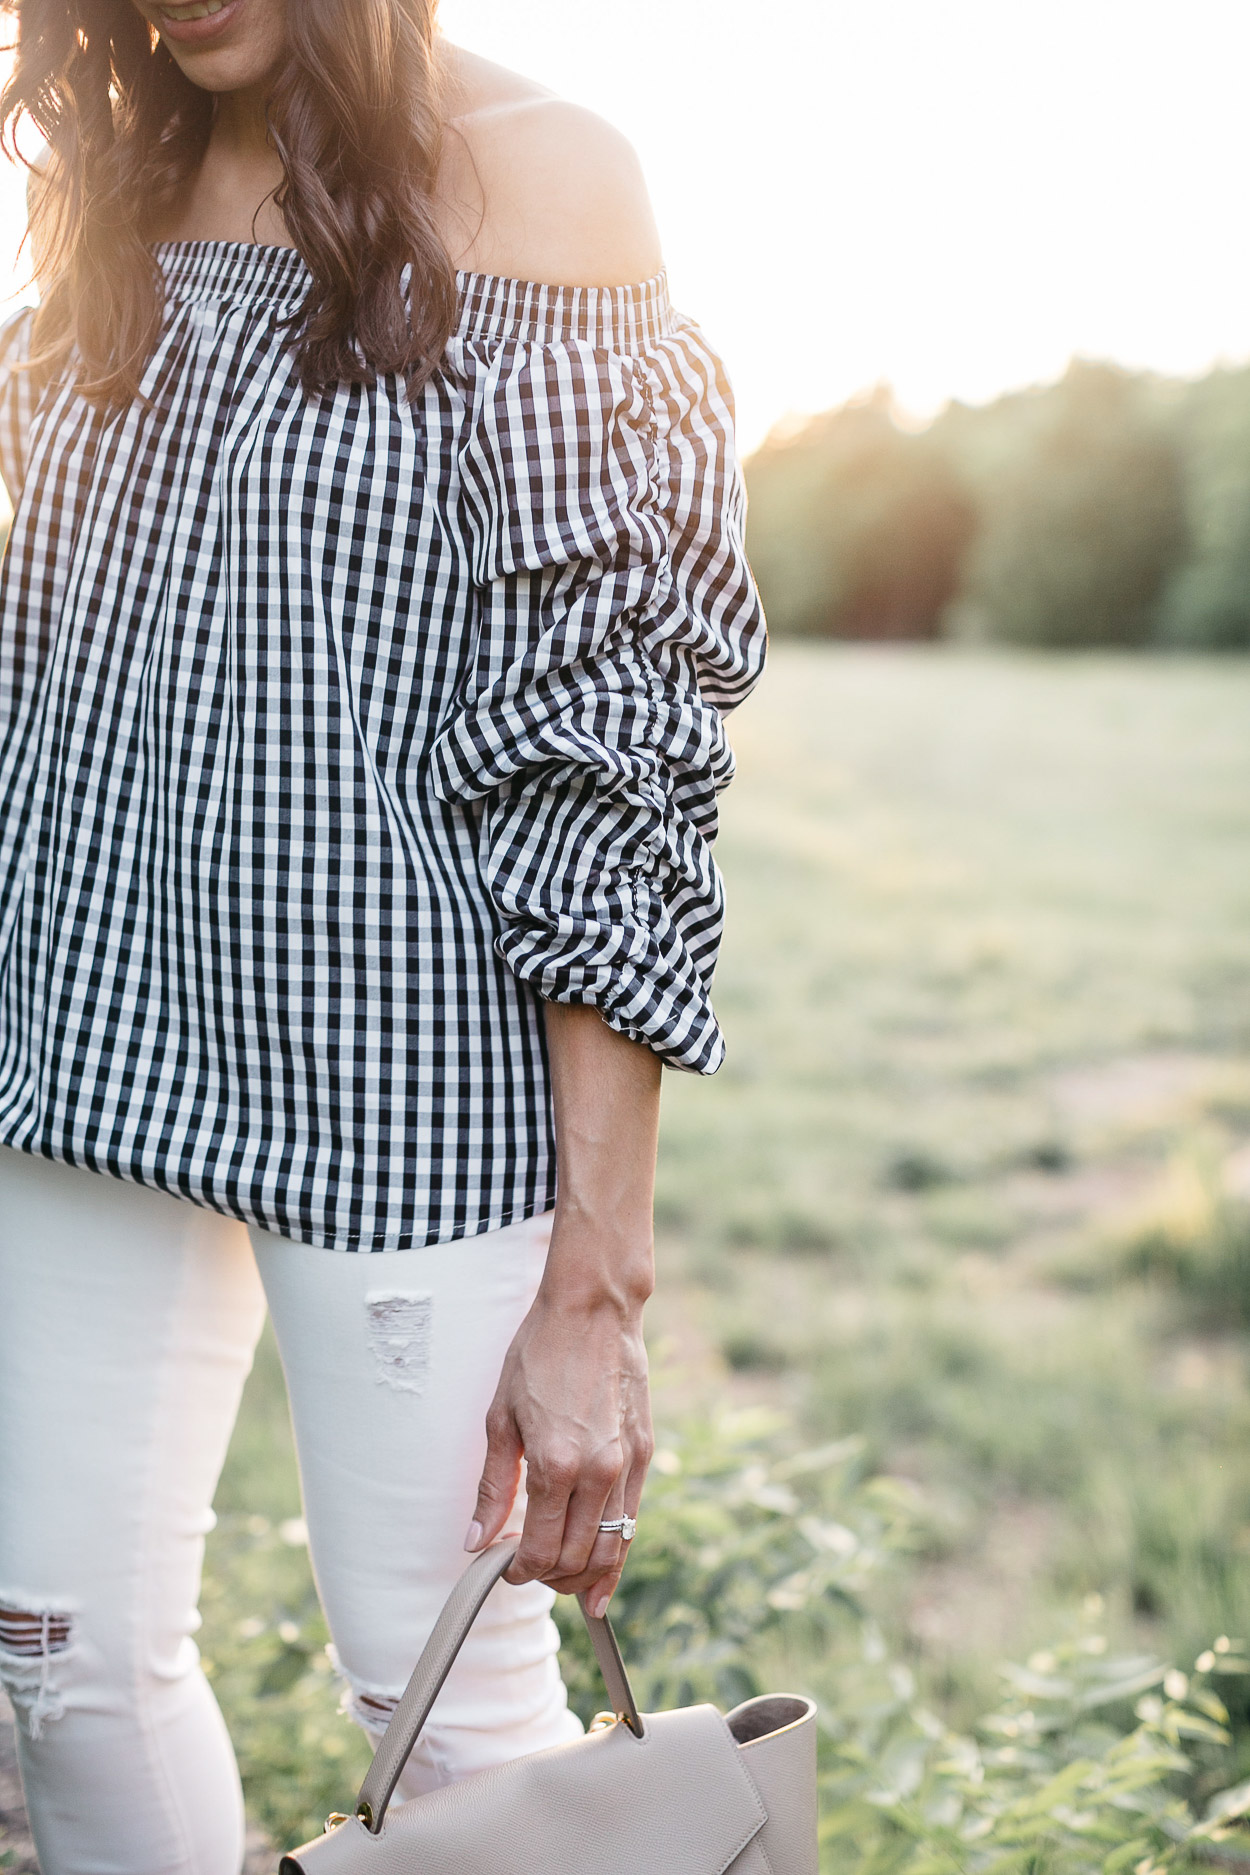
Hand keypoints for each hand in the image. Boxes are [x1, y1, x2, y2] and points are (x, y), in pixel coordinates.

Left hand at [466, 1280, 652, 1618]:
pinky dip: (615, 1555)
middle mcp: (597, 1474)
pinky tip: (601, 1575)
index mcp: (555, 1466)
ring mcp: (626, 1466)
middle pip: (575, 1559)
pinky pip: (631, 1522)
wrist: (593, 1310)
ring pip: (609, 1550)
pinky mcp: (644, 1454)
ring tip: (561, 1579)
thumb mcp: (501, 1418)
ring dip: (584, 1575)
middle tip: (526, 1567)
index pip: (539, 1551)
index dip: (518, 1570)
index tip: (503, 1566)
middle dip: (548, 1577)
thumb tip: (476, 1541)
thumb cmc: (540, 1354)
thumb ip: (493, 1487)